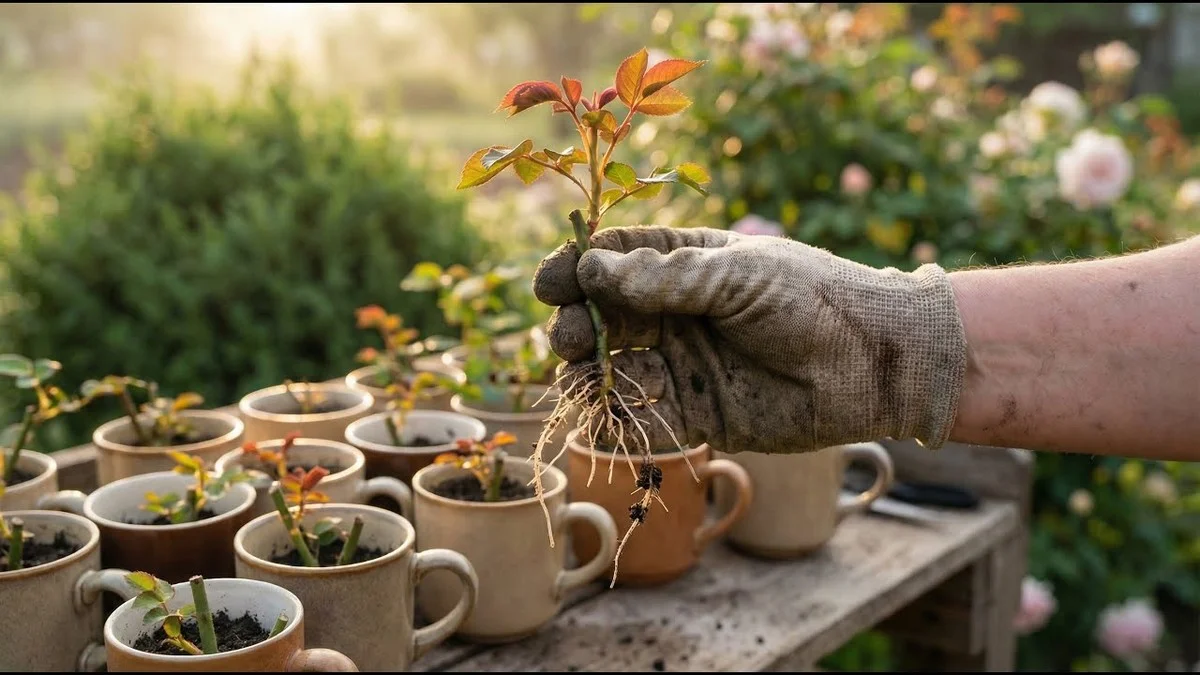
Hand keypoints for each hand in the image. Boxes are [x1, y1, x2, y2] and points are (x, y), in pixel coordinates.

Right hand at [533, 225, 967, 454]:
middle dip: (574, 325)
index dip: (574, 270)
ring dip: (586, 373)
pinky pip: (641, 418)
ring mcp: (681, 364)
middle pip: (598, 318)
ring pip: (609, 370)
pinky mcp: (695, 415)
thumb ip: (666, 278)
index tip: (550, 284)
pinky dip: (618, 418)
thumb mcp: (738, 275)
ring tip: (586, 374)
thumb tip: (591, 271)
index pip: (611, 262)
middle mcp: (673, 313)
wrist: (874, 364)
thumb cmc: (813, 299)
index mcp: (683, 264)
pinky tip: (611, 412)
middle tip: (572, 335)